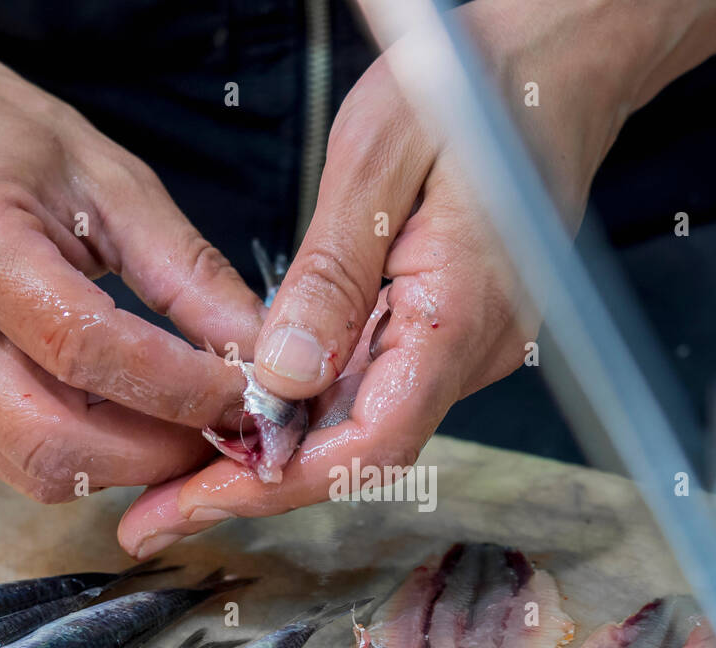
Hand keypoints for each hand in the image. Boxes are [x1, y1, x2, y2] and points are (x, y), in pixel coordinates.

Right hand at [0, 0, 264, 501]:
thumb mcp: (108, 179)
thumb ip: (189, 274)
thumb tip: (262, 354)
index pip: (86, 350)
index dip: (183, 388)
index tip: (252, 393)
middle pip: (55, 444)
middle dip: (160, 454)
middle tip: (229, 430)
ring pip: (39, 470)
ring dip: (131, 465)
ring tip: (190, 425)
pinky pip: (20, 459)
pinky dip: (94, 454)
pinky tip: (135, 417)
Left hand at [118, 0, 715, 554]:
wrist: (555, 69)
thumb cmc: (473, 91)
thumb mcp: (377, 160)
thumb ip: (332, 277)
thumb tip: (282, 377)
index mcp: (456, 314)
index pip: (366, 444)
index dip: (273, 487)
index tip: (192, 506)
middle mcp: (470, 351)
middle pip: (356, 455)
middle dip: (254, 488)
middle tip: (160, 509)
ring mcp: (465, 348)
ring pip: (363, 429)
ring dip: (278, 456)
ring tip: (186, 471)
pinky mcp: (451, 332)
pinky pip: (377, 389)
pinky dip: (311, 411)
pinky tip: (254, 411)